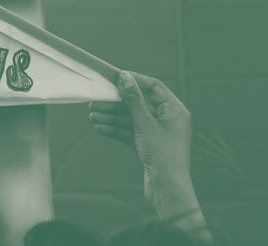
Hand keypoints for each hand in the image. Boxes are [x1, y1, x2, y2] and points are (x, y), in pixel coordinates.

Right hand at [89, 71, 192, 206]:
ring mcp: (157, 134)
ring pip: (131, 119)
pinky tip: (100, 128)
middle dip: (117, 103)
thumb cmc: (163, 154)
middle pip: (139, 104)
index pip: (154, 87)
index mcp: (174, 110)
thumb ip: (133, 99)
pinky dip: (116, 130)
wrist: (167, 189)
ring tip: (93, 115)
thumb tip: (125, 77)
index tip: (116, 78)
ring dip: (112, 117)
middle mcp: (167, 120)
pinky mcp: (148, 146)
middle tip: (97, 101)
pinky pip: (129, 133)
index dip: (135, 81)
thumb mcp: (145, 123)